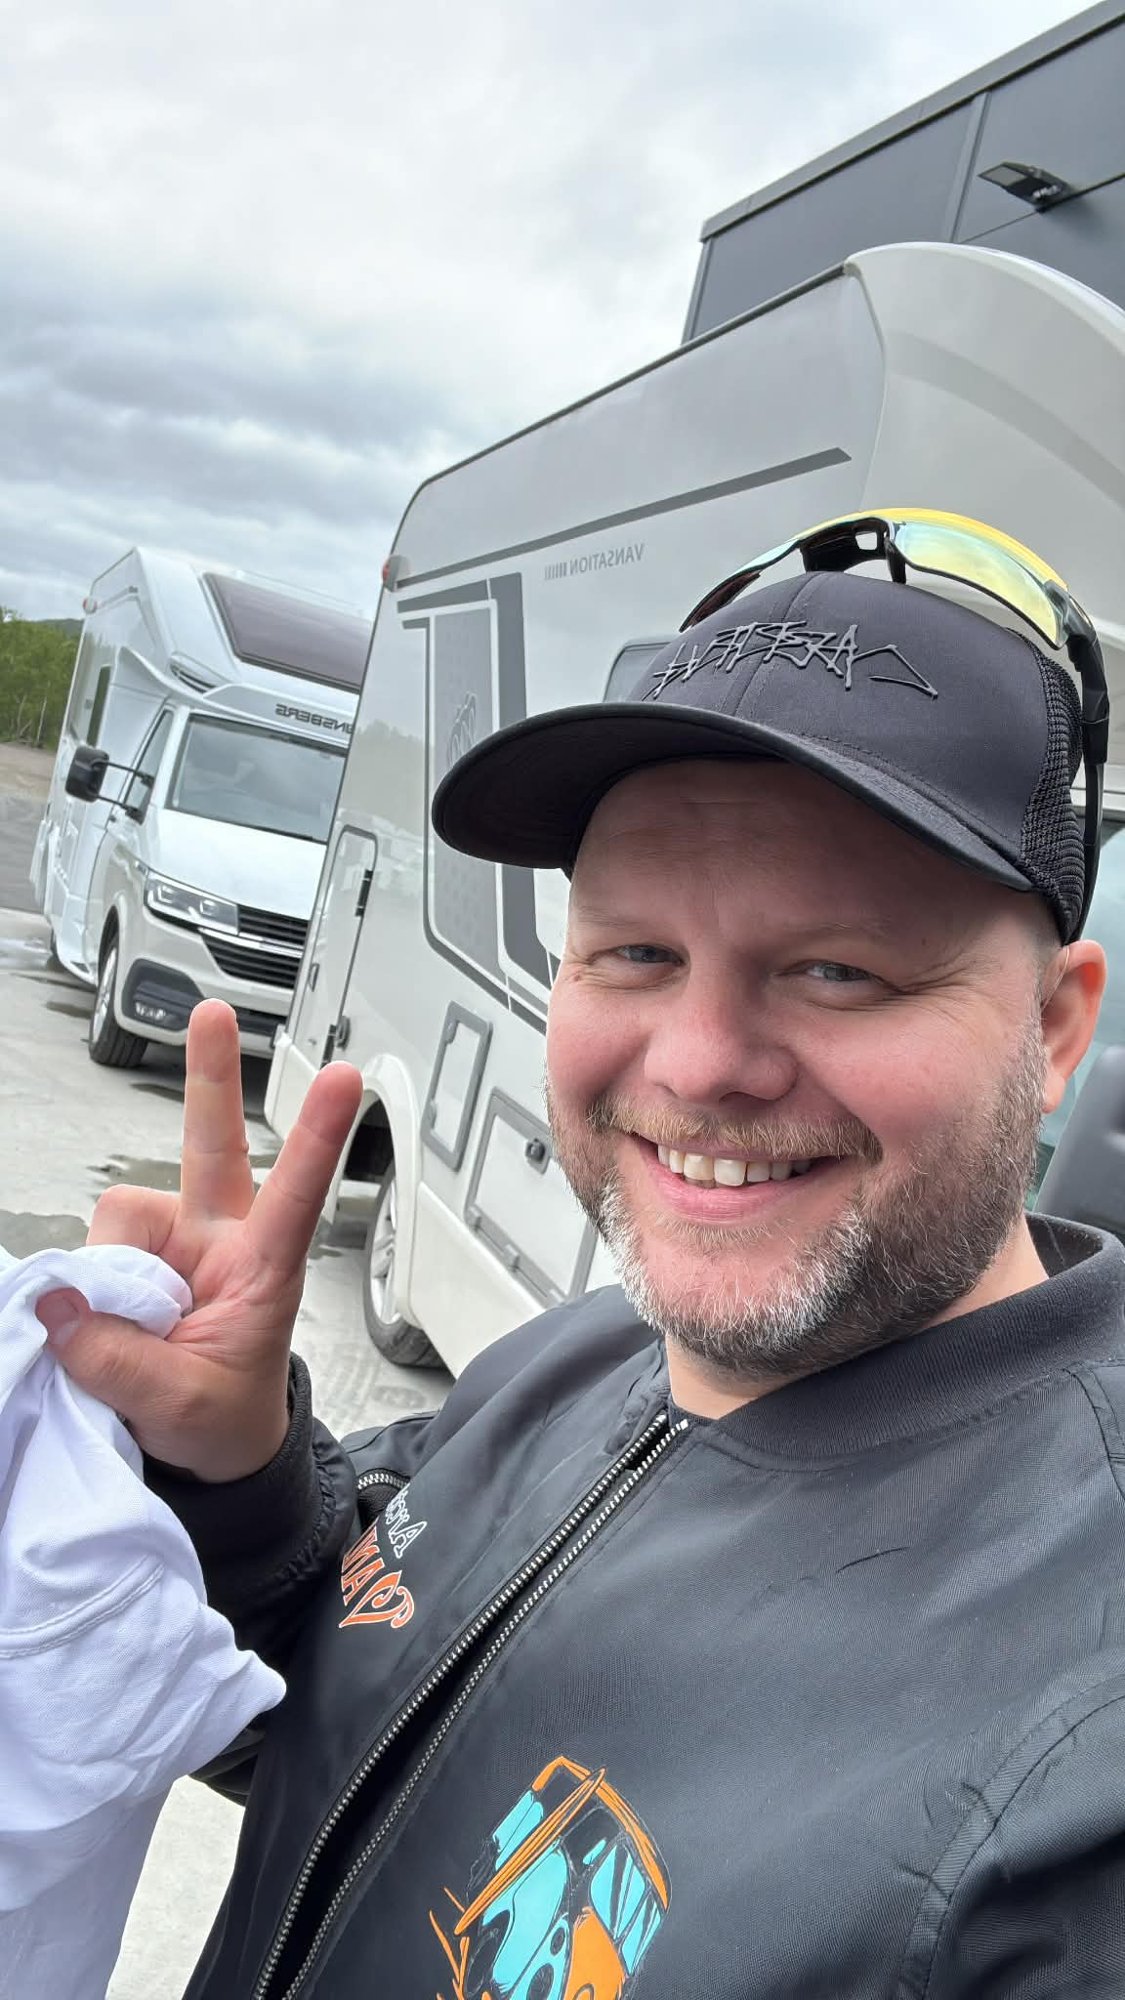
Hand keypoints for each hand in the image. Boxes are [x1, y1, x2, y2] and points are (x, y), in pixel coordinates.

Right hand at [36, 1000, 363, 1481]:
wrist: (206, 1449)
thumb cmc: (222, 1419)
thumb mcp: (182, 1406)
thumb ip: (121, 1360)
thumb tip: (62, 1303)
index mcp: (262, 1270)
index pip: (296, 1197)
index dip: (317, 1138)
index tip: (345, 1078)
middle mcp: (216, 1240)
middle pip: (212, 1146)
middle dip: (211, 1076)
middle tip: (213, 1014)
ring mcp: (170, 1245)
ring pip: (117, 1220)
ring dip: (105, 1272)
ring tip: (123, 1335)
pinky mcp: (126, 1261)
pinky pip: (85, 1253)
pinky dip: (80, 1285)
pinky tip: (93, 1320)